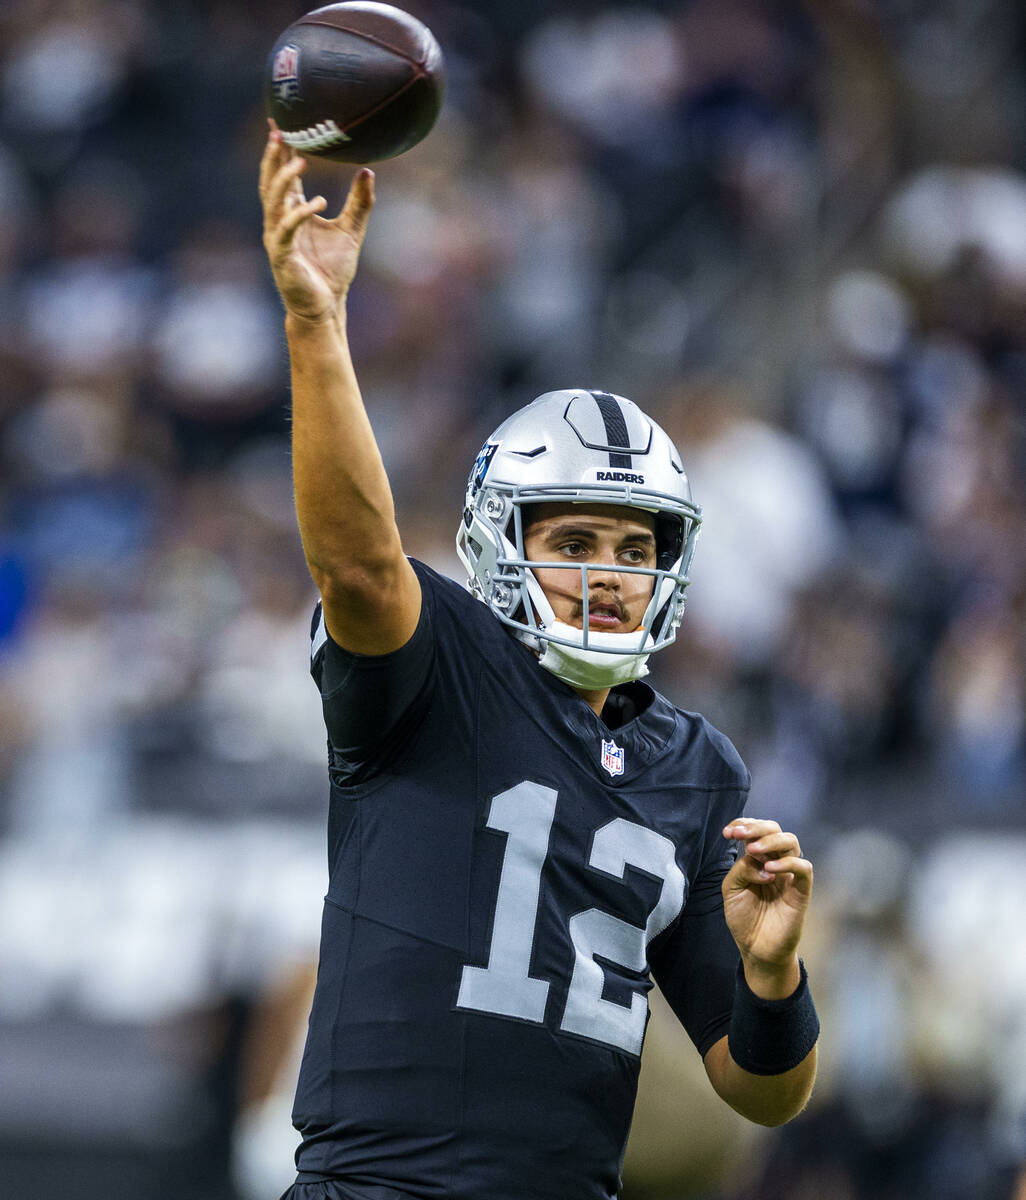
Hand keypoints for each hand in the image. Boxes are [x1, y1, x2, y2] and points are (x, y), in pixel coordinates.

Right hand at [259, 120, 374, 321]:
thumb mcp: (352, 230)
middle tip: (279, 131)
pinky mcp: (282, 256)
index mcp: (292, 213)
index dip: (280, 151)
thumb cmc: (332, 271)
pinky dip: (301, 213)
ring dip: (285, 180)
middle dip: (272, 158)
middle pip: (270, 182)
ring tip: (301, 163)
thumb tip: (369, 171)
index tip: (281, 123)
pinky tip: (320, 202)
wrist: (325, 306)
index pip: (282, 176)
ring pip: (274, 202)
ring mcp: (277, 238)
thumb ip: (360, 203)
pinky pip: (287, 229)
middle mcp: (279, 222)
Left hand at [721, 818, 812, 996]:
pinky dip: (788, 863)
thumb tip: (756, 858)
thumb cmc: (744, 918)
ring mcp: (789, 875)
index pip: (757, 831)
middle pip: (776, 829)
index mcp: (758, 859)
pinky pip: (804, 868)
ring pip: (791, 842)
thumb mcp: (732, 889)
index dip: (744, 824)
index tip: (727, 832)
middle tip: (738, 834)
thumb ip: (741, 869)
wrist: (756, 949)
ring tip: (752, 850)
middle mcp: (776, 862)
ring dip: (770, 841)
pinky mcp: (801, 891)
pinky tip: (770, 870)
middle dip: (756, 827)